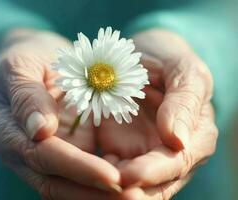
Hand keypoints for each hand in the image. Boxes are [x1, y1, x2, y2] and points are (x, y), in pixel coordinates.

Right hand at [0, 29, 121, 199]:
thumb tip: (38, 131)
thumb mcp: (22, 65)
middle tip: (135, 196)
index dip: (78, 168)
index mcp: (6, 130)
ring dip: (101, 196)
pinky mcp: (63, 155)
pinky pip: (81, 179)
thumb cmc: (29, 57)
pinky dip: (102, 187)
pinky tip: (130, 187)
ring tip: (137, 196)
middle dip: (94, 193)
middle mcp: (21, 152)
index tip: (113, 176)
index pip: (42, 156)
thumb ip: (27, 96)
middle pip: (56, 183)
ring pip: (69, 188)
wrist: (39, 61)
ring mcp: (42, 158)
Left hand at [96, 29, 217, 198]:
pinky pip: (108, 173)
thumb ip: (183, 101)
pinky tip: (76, 175)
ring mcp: (144, 156)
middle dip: (127, 191)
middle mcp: (171, 153)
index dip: (153, 173)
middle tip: (99, 186)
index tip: (127, 175)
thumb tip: (178, 140)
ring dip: (107, 191)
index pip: (178, 163)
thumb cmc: (165, 58)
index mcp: (196, 135)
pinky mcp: (120, 152)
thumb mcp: (181, 69)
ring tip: (81, 185)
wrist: (140, 57)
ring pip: (130, 187)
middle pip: (153, 186)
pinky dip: (94, 179)